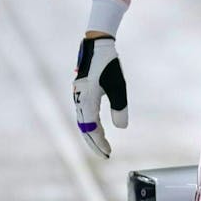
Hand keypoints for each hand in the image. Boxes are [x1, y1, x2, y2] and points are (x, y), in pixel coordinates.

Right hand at [73, 36, 127, 157]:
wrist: (97, 45)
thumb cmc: (109, 64)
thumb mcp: (119, 86)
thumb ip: (119, 107)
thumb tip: (121, 127)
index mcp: (86, 100)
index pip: (91, 128)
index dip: (99, 142)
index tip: (108, 153)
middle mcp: (79, 99)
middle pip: (84, 127)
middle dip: (94, 142)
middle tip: (105, 155)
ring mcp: (79, 96)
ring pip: (83, 121)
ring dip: (92, 134)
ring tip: (103, 145)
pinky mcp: (81, 92)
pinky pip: (84, 113)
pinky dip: (90, 124)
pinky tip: (98, 128)